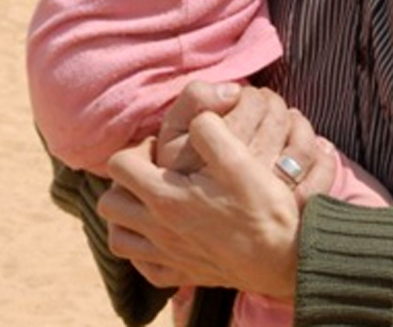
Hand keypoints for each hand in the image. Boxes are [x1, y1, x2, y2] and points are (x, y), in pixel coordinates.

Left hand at [100, 84, 338, 295]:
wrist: (282, 257)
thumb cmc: (262, 207)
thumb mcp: (239, 158)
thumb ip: (210, 130)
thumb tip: (197, 118)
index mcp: (167, 197)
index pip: (120, 166)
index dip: (136, 150)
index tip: (159, 148)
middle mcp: (158, 229)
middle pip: (110, 203)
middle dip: (124, 183)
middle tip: (152, 172)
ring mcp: (166, 256)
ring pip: (118, 238)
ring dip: (127, 217)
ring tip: (151, 202)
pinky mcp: (179, 275)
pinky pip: (143, 267)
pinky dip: (143, 252)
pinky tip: (163, 238)